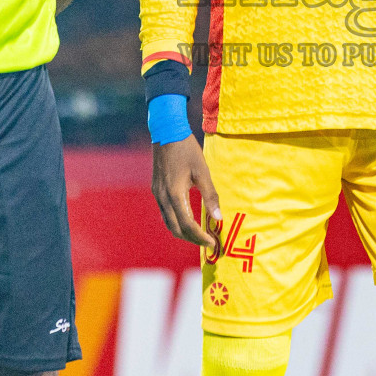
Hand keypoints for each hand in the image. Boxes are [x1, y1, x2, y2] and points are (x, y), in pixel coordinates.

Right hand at [151, 135, 221, 252]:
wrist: (166, 132)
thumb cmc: (187, 149)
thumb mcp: (202, 171)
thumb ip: (210, 195)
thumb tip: (219, 218)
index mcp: (175, 194)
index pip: (187, 226)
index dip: (200, 238)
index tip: (213, 243)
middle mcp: (163, 198)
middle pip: (176, 229)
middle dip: (193, 239)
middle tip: (209, 242)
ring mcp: (157, 194)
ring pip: (168, 223)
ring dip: (184, 232)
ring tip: (200, 234)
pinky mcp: (156, 190)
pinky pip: (165, 214)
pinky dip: (176, 222)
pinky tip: (188, 220)